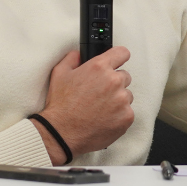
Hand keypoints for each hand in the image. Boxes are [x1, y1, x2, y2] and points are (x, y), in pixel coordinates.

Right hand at [35, 47, 133, 163]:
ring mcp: (122, 100)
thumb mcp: (59, 73)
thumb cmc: (60, 104)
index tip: (116, 61)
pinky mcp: (127, 117)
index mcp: (99, 68)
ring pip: (126, 95)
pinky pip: (127, 112)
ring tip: (99, 108)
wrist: (62, 132)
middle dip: (113, 82)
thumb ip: (72, 58)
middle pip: (124, 76)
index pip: (122, 53)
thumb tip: (79, 54)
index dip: (118, 57)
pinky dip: (118, 115)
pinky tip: (103, 118)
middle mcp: (114, 82)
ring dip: (117, 99)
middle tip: (98, 92)